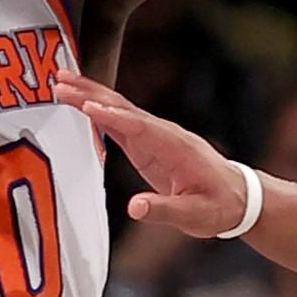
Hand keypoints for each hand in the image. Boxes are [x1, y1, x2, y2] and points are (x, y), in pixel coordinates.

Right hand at [56, 74, 252, 238]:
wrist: (236, 198)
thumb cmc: (217, 205)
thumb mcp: (194, 214)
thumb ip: (163, 210)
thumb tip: (133, 207)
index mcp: (174, 146)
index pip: (138, 126)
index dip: (111, 116)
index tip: (86, 105)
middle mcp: (163, 134)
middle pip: (122, 108)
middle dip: (91, 93)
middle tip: (61, 81)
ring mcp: (154, 136)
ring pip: (118, 109)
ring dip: (90, 95)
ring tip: (62, 82)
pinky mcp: (146, 144)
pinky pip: (119, 122)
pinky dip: (98, 110)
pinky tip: (81, 103)